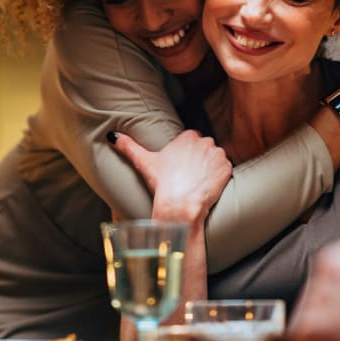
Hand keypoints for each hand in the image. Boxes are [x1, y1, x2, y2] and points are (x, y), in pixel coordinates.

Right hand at [109, 129, 231, 225]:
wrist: (180, 204)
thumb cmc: (163, 183)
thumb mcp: (144, 162)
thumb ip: (128, 146)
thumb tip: (112, 136)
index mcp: (188, 136)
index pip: (191, 141)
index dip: (186, 155)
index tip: (180, 167)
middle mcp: (205, 141)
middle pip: (204, 148)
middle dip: (199, 160)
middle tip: (188, 176)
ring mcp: (218, 154)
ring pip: (215, 158)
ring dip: (209, 168)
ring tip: (197, 181)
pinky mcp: (227, 168)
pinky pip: (225, 169)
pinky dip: (218, 177)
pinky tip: (207, 184)